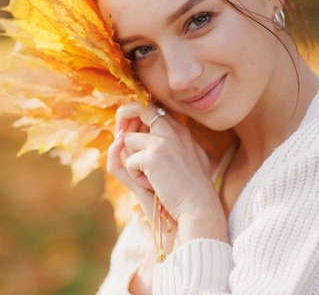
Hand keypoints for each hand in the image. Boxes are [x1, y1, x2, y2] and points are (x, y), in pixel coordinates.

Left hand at [107, 102, 227, 243]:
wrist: (200, 210)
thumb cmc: (187, 192)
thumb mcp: (179, 164)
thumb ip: (160, 148)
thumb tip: (123, 138)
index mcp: (182, 132)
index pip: (155, 110)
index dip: (138, 117)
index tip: (129, 129)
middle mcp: (173, 131)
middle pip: (140, 109)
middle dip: (124, 118)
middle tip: (119, 135)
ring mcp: (164, 141)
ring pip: (128, 139)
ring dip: (132, 161)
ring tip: (149, 178)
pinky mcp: (153, 155)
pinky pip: (129, 162)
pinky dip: (135, 177)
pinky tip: (152, 186)